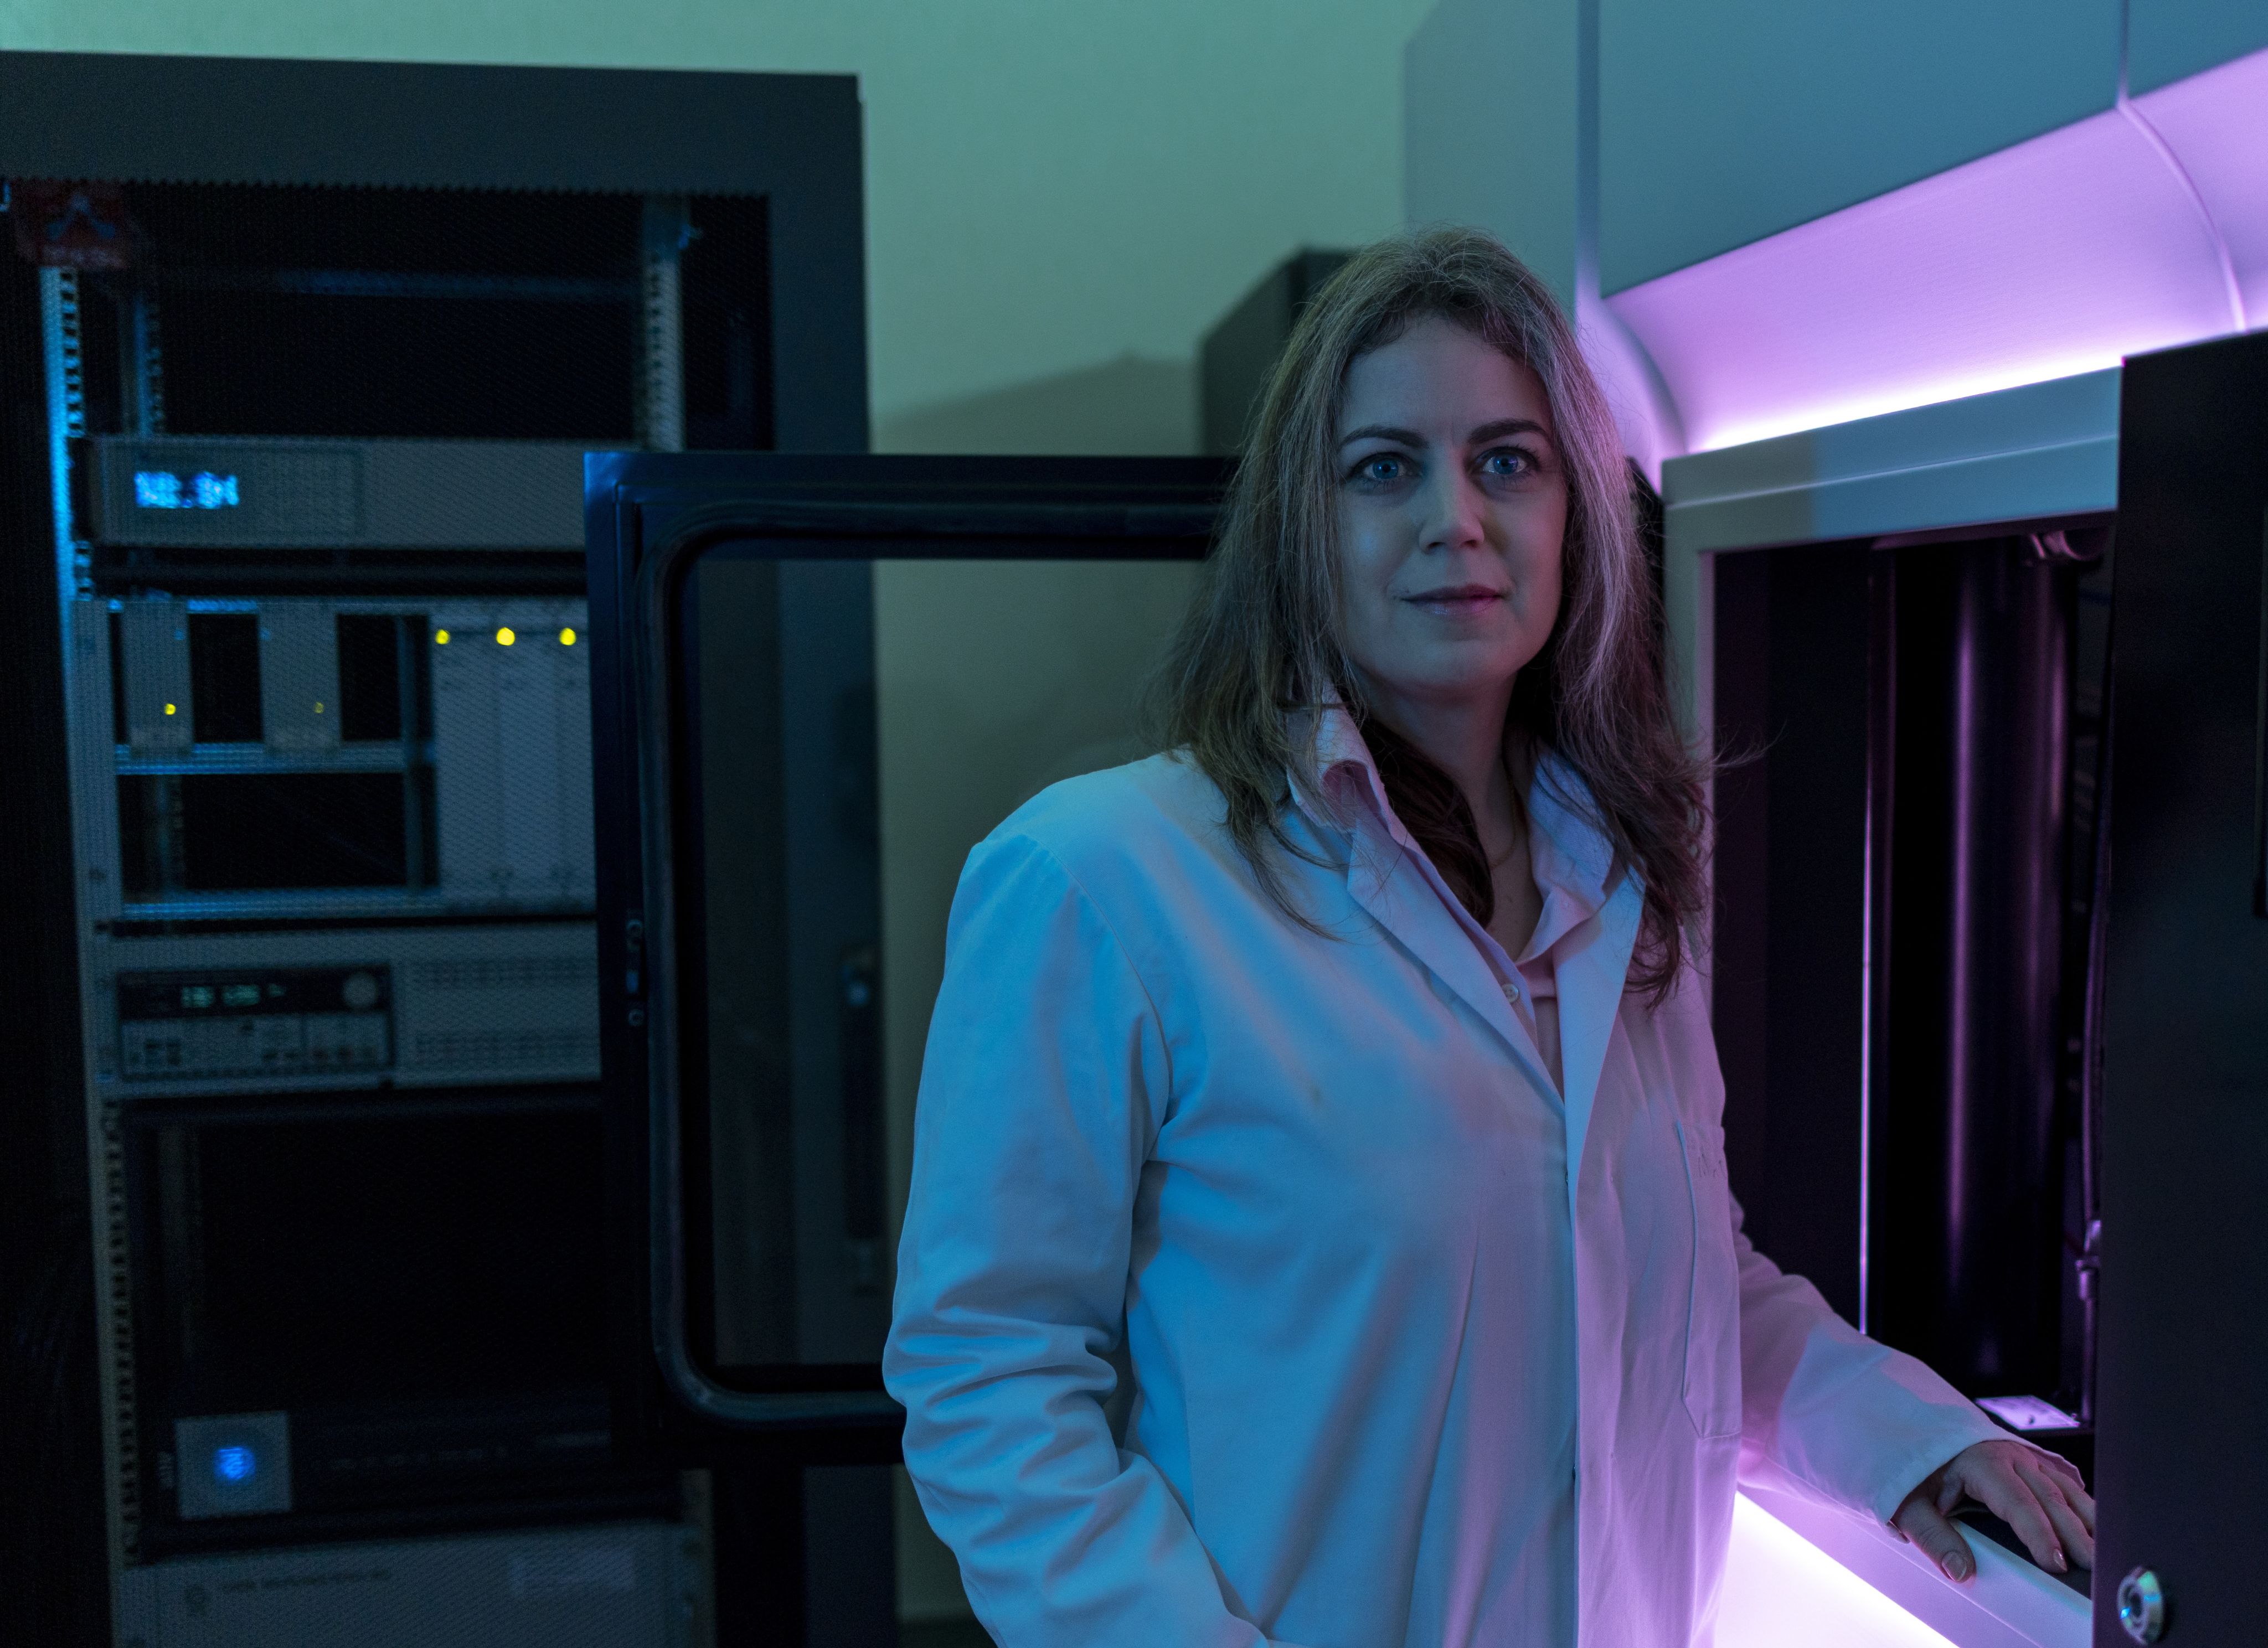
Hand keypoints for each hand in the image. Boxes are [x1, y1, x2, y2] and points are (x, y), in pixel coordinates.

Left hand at [1891, 1439, 2094, 1582]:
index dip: (2040, 1534)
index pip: (2019, 1502)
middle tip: (2095, 1567)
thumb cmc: (1910, 1469)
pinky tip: (2094, 1514)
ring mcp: (2022, 1453)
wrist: (1904, 1428)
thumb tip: (1960, 1571)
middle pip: (2051, 1496)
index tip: (2057, 1563)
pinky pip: (2061, 1475)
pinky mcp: (2028, 1457)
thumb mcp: (1908, 1503)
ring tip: (2106, 1548)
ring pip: (2064, 1485)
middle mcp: (2009, 1454)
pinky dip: (2080, 1496)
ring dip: (2087, 1517)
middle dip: (2076, 1534)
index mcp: (1982, 1462)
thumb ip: (1932, 1537)